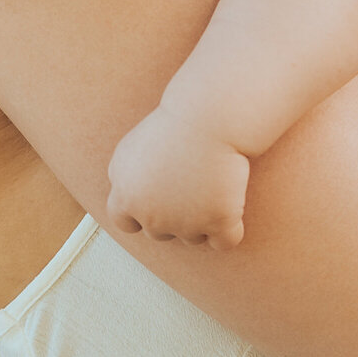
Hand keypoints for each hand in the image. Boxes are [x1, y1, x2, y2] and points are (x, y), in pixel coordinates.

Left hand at [106, 105, 250, 248]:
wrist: (211, 115)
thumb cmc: (174, 124)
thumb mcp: (132, 148)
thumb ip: (124, 179)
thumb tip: (131, 203)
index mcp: (125, 196)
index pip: (125, 222)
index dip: (141, 213)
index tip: (158, 196)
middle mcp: (151, 217)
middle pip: (162, 232)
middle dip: (174, 215)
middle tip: (191, 181)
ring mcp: (185, 224)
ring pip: (193, 237)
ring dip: (202, 218)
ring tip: (212, 181)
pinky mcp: (219, 222)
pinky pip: (225, 242)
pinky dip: (231, 228)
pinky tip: (233, 201)